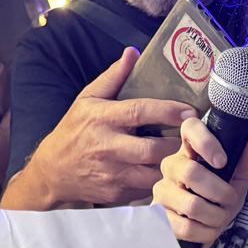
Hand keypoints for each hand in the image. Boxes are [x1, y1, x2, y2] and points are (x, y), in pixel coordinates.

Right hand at [23, 49, 195, 206]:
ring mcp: (112, 174)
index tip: (190, 111)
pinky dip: (163, 181)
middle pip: (152, 149)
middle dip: (178, 144)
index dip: (168, 112)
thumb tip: (133, 52)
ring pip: (154, 173)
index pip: (140, 112)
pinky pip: (148, 189)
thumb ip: (113, 77)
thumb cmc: (74, 131)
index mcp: (102, 119)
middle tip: (194, 137)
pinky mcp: (117, 195)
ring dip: (174, 165)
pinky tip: (172, 171)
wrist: (53, 172)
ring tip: (188, 155)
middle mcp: (107, 147)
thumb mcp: (87, 99)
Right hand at [151, 117, 247, 246]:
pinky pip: (186, 227)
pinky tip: (208, 229)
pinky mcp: (159, 217)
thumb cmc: (216, 199)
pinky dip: (206, 232)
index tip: (222, 161)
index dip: (205, 141)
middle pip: (190, 172)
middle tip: (229, 200)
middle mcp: (171, 167)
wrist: (202, 229)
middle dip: (219, 192)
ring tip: (220, 217)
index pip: (190, 129)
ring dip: (216, 216)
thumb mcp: (234, 179)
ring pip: (191, 205)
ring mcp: (162, 191)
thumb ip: (242, 159)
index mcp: (190, 151)